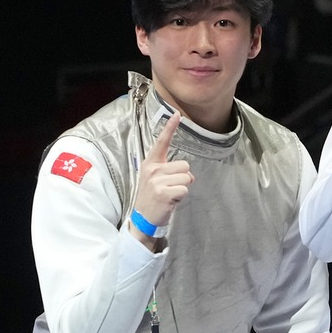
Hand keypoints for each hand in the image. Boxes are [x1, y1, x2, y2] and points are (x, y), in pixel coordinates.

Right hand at [132, 111, 191, 245]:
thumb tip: (188, 173)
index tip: (177, 114)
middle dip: (183, 177)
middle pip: (185, 165)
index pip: (162, 142)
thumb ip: (168, 170)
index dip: (170, 128)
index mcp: (150, 162)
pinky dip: (181, 197)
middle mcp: (152, 169)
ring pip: (187, 177)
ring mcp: (157, 181)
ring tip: (169, 194)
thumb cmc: (152, 196)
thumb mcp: (154, 178)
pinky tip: (170, 201)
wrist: (143, 218)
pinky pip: (185, 190)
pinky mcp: (163, 193)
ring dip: (182, 188)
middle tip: (170, 188)